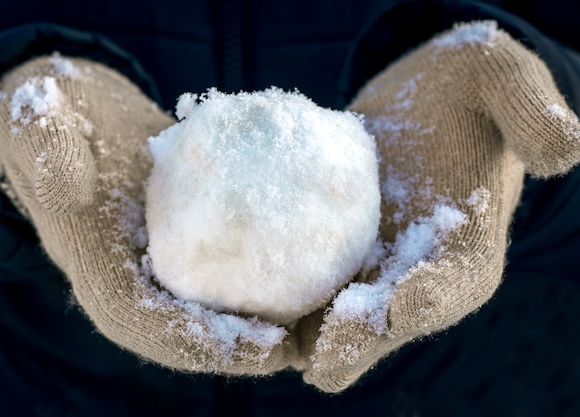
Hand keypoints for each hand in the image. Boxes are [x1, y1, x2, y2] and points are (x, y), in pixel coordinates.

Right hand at [0, 55, 291, 374]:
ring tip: (328, 311)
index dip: (208, 347)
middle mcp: (139, 283)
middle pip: (198, 334)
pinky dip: (271, 269)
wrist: (81, 117)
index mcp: (102, 276)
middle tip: (311, 339)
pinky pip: (232, 266)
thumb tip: (68, 176)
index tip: (265, 344)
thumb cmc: (58, 124)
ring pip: (221, 306)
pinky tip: (318, 252)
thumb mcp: (42, 128)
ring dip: (271, 316)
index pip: (153, 330)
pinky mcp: (190, 244)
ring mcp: (166, 267)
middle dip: (252, 347)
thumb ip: (50, 151)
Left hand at [296, 21, 579, 391]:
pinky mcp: (327, 260)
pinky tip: (239, 303)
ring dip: (308, 340)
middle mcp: (417, 275)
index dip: (430, 298)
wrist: (410, 106)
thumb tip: (565, 150)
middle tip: (321, 355)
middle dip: (358, 342)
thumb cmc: (458, 92)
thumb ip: (529, 108)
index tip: (398, 303)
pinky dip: (277, 301)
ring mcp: (369, 273)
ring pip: (338, 323)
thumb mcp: (496, 77)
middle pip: (389, 323)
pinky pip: (301, 289)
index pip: (454, 285)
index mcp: (467, 250)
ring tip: (268, 345)